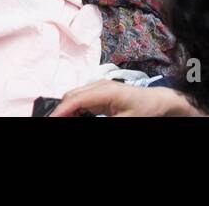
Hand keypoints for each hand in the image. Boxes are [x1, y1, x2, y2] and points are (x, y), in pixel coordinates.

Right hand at [49, 80, 200, 116]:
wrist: (158, 101)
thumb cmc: (145, 110)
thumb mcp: (124, 122)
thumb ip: (101, 123)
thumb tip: (81, 120)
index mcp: (105, 90)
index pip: (76, 99)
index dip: (60, 111)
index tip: (50, 120)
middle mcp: (99, 85)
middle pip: (72, 96)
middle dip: (60, 111)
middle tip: (52, 122)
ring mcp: (99, 87)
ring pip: (75, 97)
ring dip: (67, 110)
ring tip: (61, 120)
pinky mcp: (101, 92)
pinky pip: (82, 100)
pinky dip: (75, 109)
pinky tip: (73, 118)